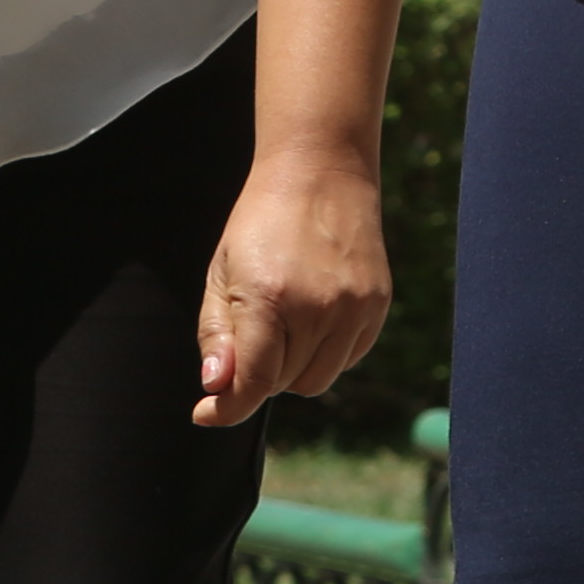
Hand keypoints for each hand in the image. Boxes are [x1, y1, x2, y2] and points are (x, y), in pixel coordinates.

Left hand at [193, 145, 395, 427]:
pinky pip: (347, 359)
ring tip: (283, 322)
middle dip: (257, 372)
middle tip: (251, 331)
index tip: (206, 413)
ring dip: (292, 368)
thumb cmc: (260, 222)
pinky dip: (326, 352)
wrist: (319, 170)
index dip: (226, 408)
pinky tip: (315, 313)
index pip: (251, 384)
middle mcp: (316, 307)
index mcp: (267, 297)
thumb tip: (216, 390)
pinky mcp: (377, 304)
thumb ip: (217, 335)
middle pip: (280, 385)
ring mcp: (352, 308)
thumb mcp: (222, 272)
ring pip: (316, 380)